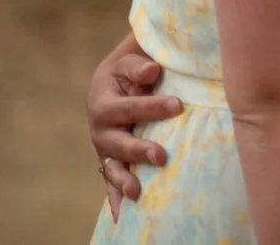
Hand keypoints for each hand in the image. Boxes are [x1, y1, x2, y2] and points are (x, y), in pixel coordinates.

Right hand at [88, 33, 180, 217]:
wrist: (112, 82)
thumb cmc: (128, 70)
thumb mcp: (129, 61)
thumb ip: (138, 66)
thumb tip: (152, 70)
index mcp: (104, 102)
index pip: (130, 106)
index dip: (152, 107)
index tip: (178, 105)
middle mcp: (101, 129)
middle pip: (119, 143)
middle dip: (139, 150)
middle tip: (162, 155)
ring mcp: (105, 149)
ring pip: (112, 167)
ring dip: (124, 180)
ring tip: (137, 192)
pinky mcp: (110, 161)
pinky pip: (111, 183)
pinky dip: (115, 199)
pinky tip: (122, 218)